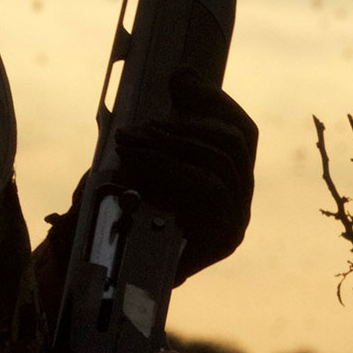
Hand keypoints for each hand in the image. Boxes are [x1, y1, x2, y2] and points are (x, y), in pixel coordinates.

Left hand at [112, 66, 257, 280]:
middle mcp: (242, 204)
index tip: (181, 80)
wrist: (109, 280)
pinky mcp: (220, 242)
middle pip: (234, 145)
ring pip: (218, 165)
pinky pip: (205, 191)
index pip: (243, 132)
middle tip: (140, 124)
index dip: (216, 102)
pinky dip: (169, 169)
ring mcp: (235, 224)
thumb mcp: (145, 163)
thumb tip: (183, 72)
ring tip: (131, 141)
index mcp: (232, 182)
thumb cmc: (128, 219)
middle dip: (184, 124)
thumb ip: (167, 125)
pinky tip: (137, 164)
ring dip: (170, 145)